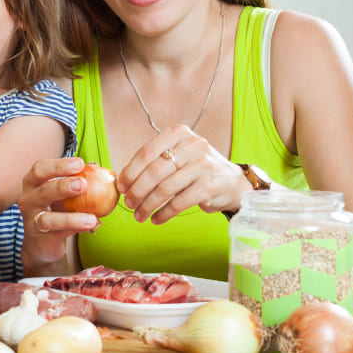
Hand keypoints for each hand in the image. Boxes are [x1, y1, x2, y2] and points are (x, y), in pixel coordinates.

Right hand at [17, 157, 99, 271]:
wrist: (42, 243)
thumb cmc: (55, 211)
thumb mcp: (62, 195)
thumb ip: (76, 180)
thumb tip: (96, 166)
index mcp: (32, 184)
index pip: (40, 169)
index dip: (59, 165)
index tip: (80, 163)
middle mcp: (28, 200)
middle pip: (42, 190)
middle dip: (62, 186)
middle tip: (83, 184)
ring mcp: (32, 221)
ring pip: (47, 218)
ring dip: (70, 218)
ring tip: (91, 218)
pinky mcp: (41, 239)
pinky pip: (58, 234)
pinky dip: (75, 230)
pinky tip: (90, 226)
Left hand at [117, 124, 247, 223]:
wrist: (231, 182)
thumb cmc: (194, 168)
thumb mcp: (176, 155)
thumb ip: (153, 162)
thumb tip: (122, 180)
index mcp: (178, 133)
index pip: (146, 152)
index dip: (130, 172)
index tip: (121, 187)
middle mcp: (192, 145)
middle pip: (154, 171)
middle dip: (137, 191)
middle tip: (129, 204)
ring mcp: (202, 165)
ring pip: (165, 188)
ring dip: (148, 205)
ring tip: (139, 215)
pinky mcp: (209, 186)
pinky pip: (179, 203)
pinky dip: (164, 213)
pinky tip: (156, 219)